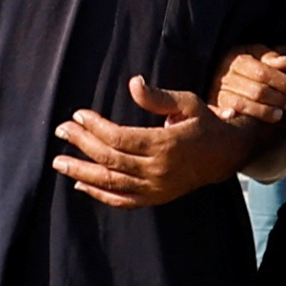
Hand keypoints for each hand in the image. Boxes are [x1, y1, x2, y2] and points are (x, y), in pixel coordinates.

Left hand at [51, 75, 253, 207]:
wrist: (227, 154)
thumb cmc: (204, 122)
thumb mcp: (188, 103)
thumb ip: (158, 97)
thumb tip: (133, 84)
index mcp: (165, 144)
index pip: (119, 138)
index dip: (95, 127)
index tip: (78, 115)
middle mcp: (159, 169)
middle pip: (110, 159)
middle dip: (81, 144)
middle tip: (61, 130)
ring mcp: (157, 188)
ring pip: (112, 183)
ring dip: (82, 172)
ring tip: (59, 162)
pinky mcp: (157, 198)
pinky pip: (123, 201)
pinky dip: (100, 195)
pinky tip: (80, 184)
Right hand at [211, 48, 285, 128]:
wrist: (220, 73)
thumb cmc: (247, 64)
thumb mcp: (258, 56)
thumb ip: (272, 58)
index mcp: (238, 59)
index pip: (263, 73)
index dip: (283, 82)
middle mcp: (225, 75)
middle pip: (256, 91)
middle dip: (277, 98)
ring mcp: (218, 91)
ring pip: (243, 104)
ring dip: (265, 111)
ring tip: (279, 113)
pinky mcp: (214, 105)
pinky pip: (225, 113)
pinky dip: (233, 114)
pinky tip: (245, 118)